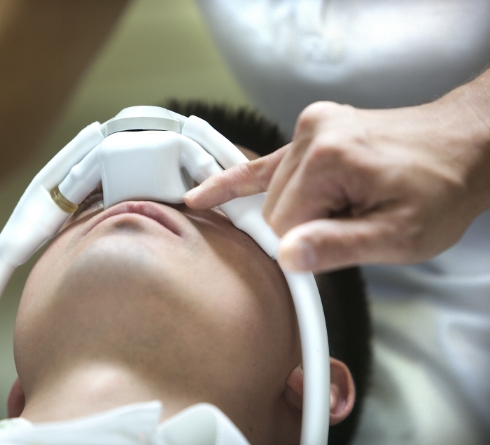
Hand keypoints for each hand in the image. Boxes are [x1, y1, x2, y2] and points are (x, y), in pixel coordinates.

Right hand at [184, 75, 489, 271]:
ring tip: (341, 208)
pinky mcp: (308, 128)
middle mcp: (311, 134)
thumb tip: (286, 257)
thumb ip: (340, 246)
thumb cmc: (440, 190)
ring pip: (271, 192)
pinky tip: (204, 195)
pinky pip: (264, 163)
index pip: (281, 225)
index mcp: (329, 159)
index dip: (301, 250)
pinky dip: (237, 182)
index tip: (323, 258)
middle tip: (344, 230)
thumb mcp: (401, 235)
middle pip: (273, 208)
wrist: (462, 145)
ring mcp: (308, 126)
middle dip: (300, 230)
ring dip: (295, 211)